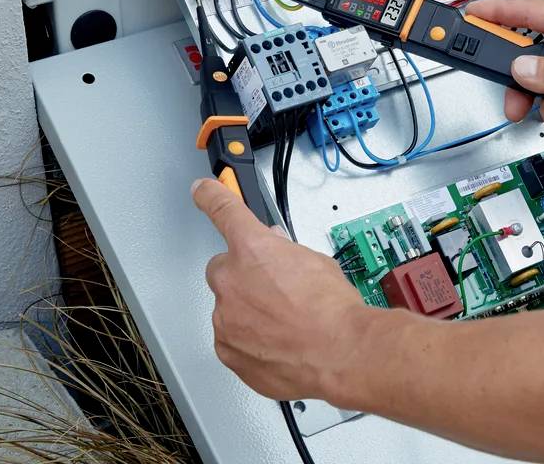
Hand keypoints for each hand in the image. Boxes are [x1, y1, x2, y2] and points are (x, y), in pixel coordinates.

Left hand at [192, 177, 366, 399]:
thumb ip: (286, 253)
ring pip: (229, 307)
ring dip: (249, 311)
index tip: (203, 191)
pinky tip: (279, 342)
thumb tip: (279, 254)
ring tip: (286, 323)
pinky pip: (232, 339)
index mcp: (253, 248)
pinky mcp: (228, 351)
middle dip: (243, 275)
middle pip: (223, 269)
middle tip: (274, 288)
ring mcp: (225, 318)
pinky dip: (250, 340)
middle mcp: (230, 280)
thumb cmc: (332, 310)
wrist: (340, 353)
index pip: (223, 210)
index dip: (211, 196)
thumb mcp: (316, 262)